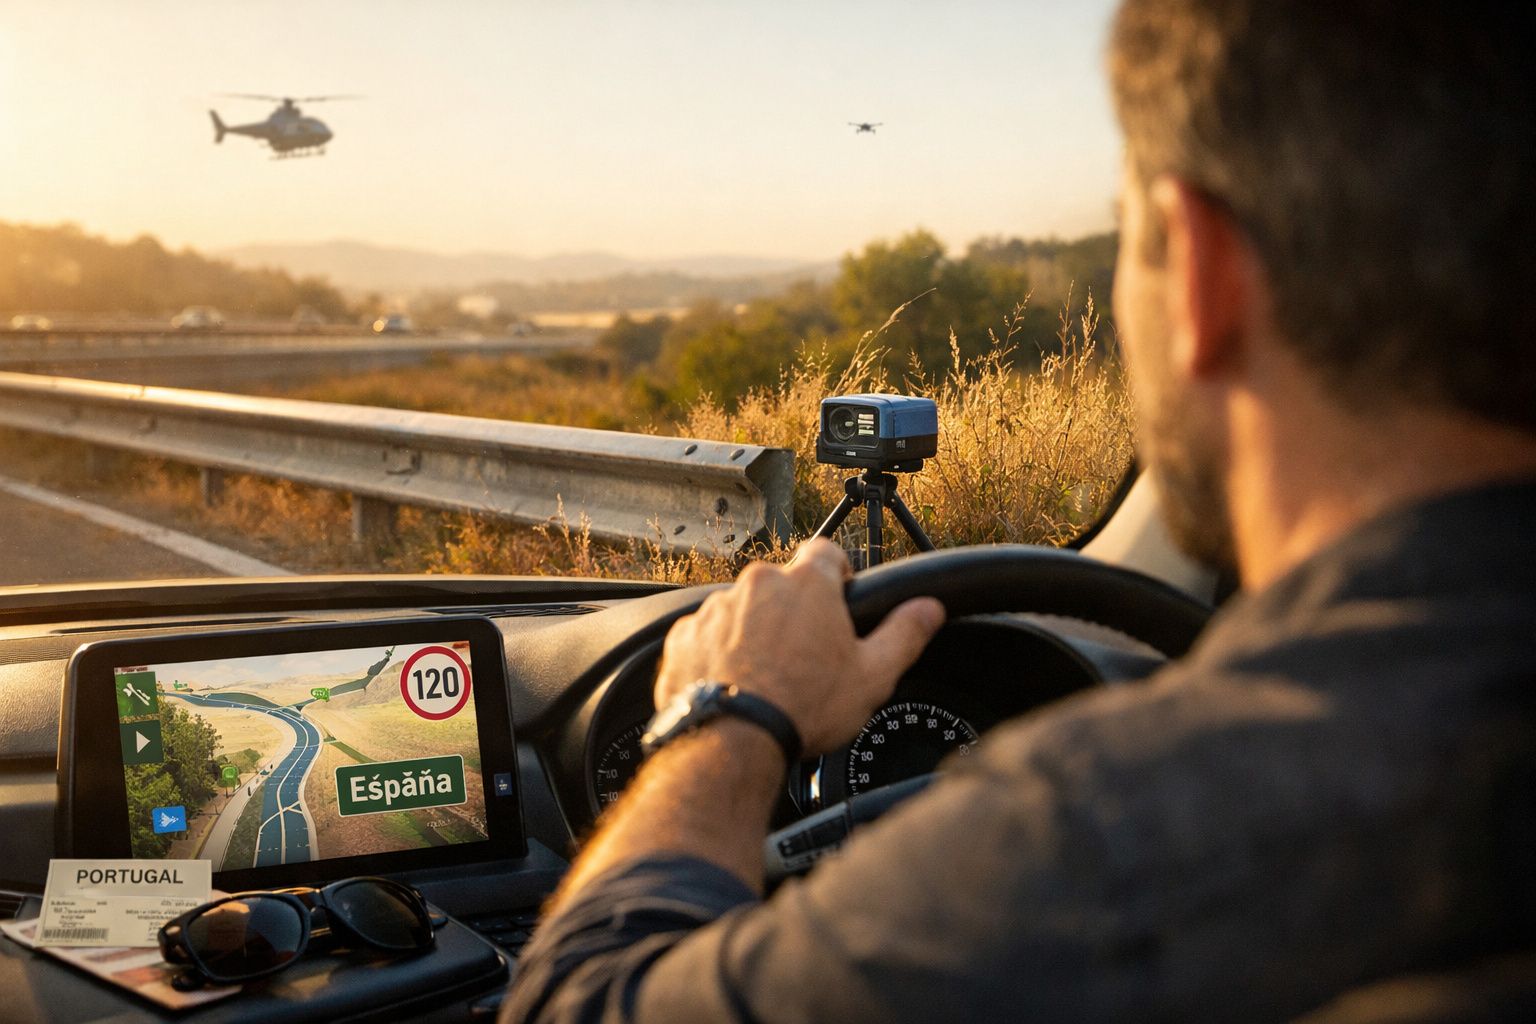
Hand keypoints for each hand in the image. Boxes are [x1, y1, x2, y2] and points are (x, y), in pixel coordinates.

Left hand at [655, 538, 945, 754]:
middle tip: (804, 656)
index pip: (826, 553)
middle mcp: (758, 584)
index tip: (838, 602)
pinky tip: (734, 683)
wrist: (732, 740)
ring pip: (742, 610)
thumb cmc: (803, 706)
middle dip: (793, 612)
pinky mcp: (685, 634)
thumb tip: (930, 608)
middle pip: (782, 585)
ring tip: (766, 676)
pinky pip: (708, 634)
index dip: (836, 575)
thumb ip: (904, 634)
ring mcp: (717, 607)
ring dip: (754, 631)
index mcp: (806, 584)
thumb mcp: (871, 675)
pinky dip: (719, 652)